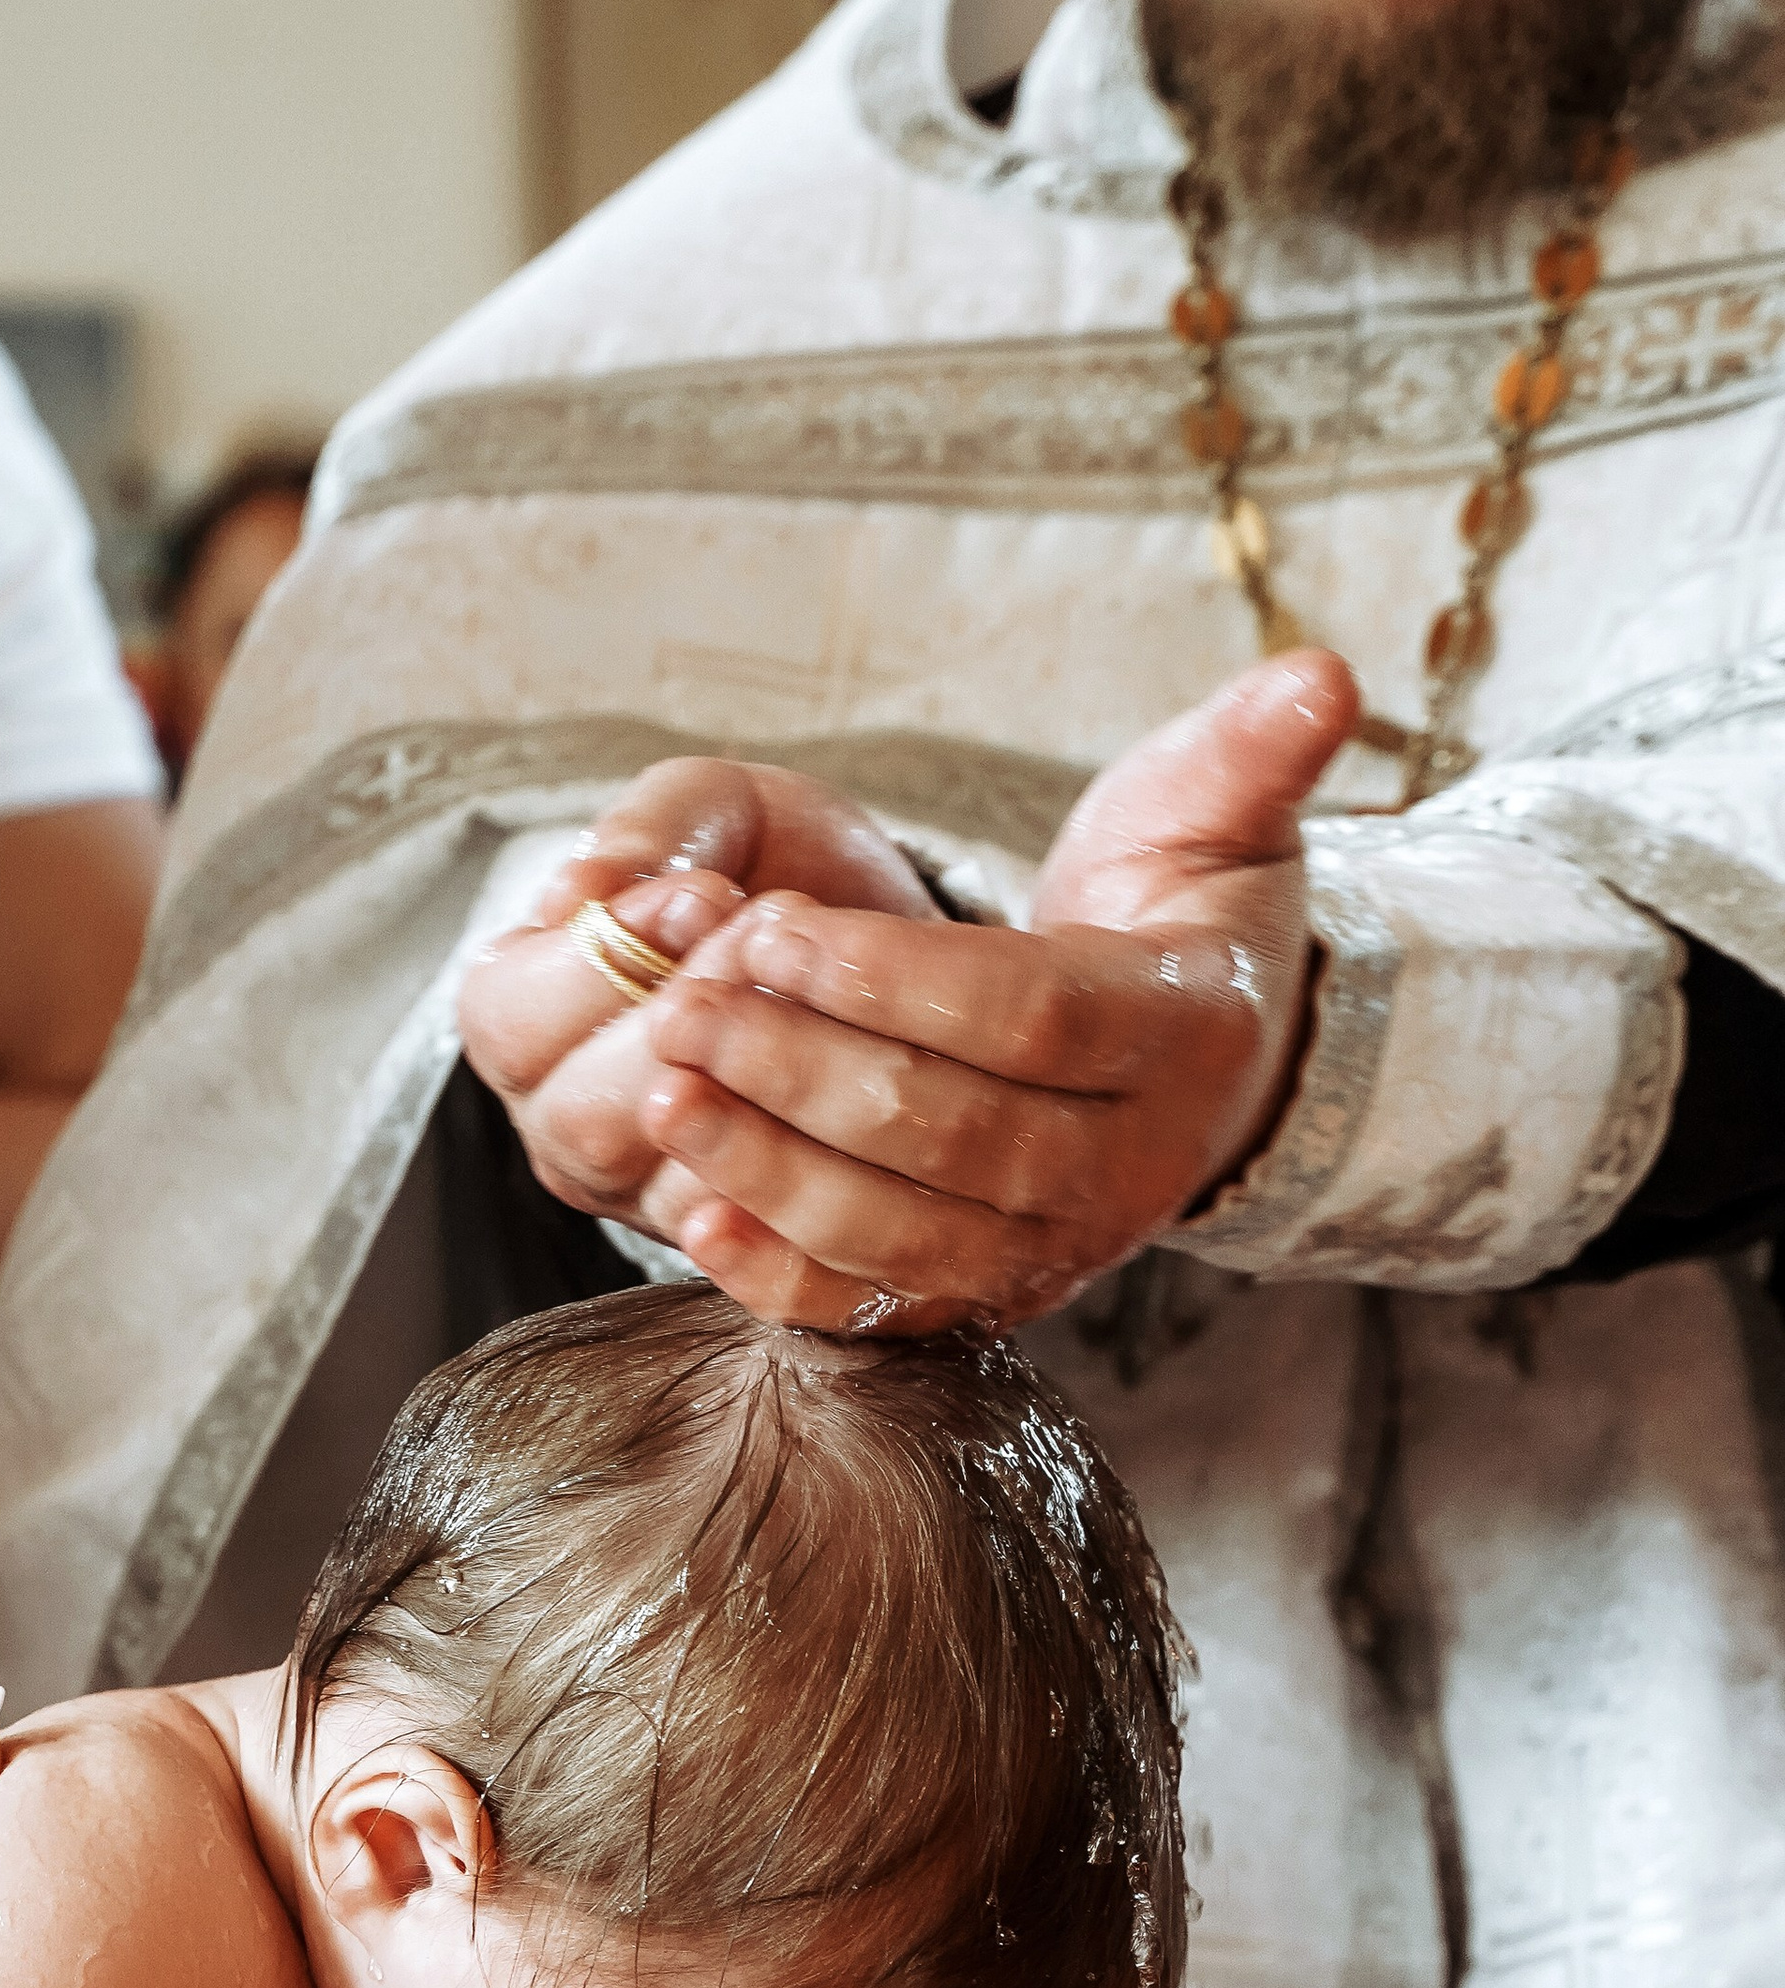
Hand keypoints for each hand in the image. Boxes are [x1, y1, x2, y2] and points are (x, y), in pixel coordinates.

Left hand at [458, 657, 1356, 1334]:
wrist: (1198, 1066)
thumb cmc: (1181, 920)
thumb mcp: (1220, 820)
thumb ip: (1250, 752)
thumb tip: (1320, 676)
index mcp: (1186, 1037)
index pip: (1031, 1018)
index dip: (894, 979)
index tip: (774, 925)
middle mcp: (1128, 1166)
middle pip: (950, 1134)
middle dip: (800, 1070)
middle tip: (684, 1005)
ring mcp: (1056, 1248)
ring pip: (903, 1230)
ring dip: (770, 1169)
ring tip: (667, 1088)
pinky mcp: (987, 1297)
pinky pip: (880, 1311)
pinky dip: (785, 1278)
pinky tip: (697, 1221)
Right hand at [458, 754, 932, 1228]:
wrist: (876, 938)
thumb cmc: (763, 865)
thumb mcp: (704, 810)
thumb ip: (645, 831)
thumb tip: (581, 896)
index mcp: (519, 1023)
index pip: (512, 1021)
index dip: (605, 960)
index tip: (705, 892)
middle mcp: (563, 1126)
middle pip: (586, 1121)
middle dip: (692, 1027)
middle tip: (772, 942)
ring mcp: (645, 1198)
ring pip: (675, 1184)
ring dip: (759, 1091)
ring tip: (821, 998)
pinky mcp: (740, 1243)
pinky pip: (767, 1242)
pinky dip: (816, 1169)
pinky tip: (860, 1097)